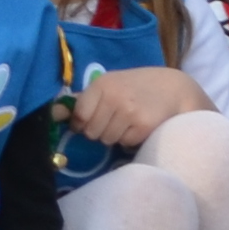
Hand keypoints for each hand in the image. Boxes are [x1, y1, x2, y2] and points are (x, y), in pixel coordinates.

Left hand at [69, 66, 206, 150]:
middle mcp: (113, 97)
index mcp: (101, 85)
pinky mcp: (143, 126)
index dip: (84, 122)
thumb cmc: (135, 87)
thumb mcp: (109, 85)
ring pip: (107, 140)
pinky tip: (140, 127)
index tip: (93, 120)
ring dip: (115, 136)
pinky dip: (130, 140)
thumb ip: (84, 100)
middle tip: (115, 120)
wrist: (174, 88)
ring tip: (128, 122)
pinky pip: (125, 144)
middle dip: (100, 131)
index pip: (78, 116)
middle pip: (91, 132)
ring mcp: (128, 112)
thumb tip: (54, 114)